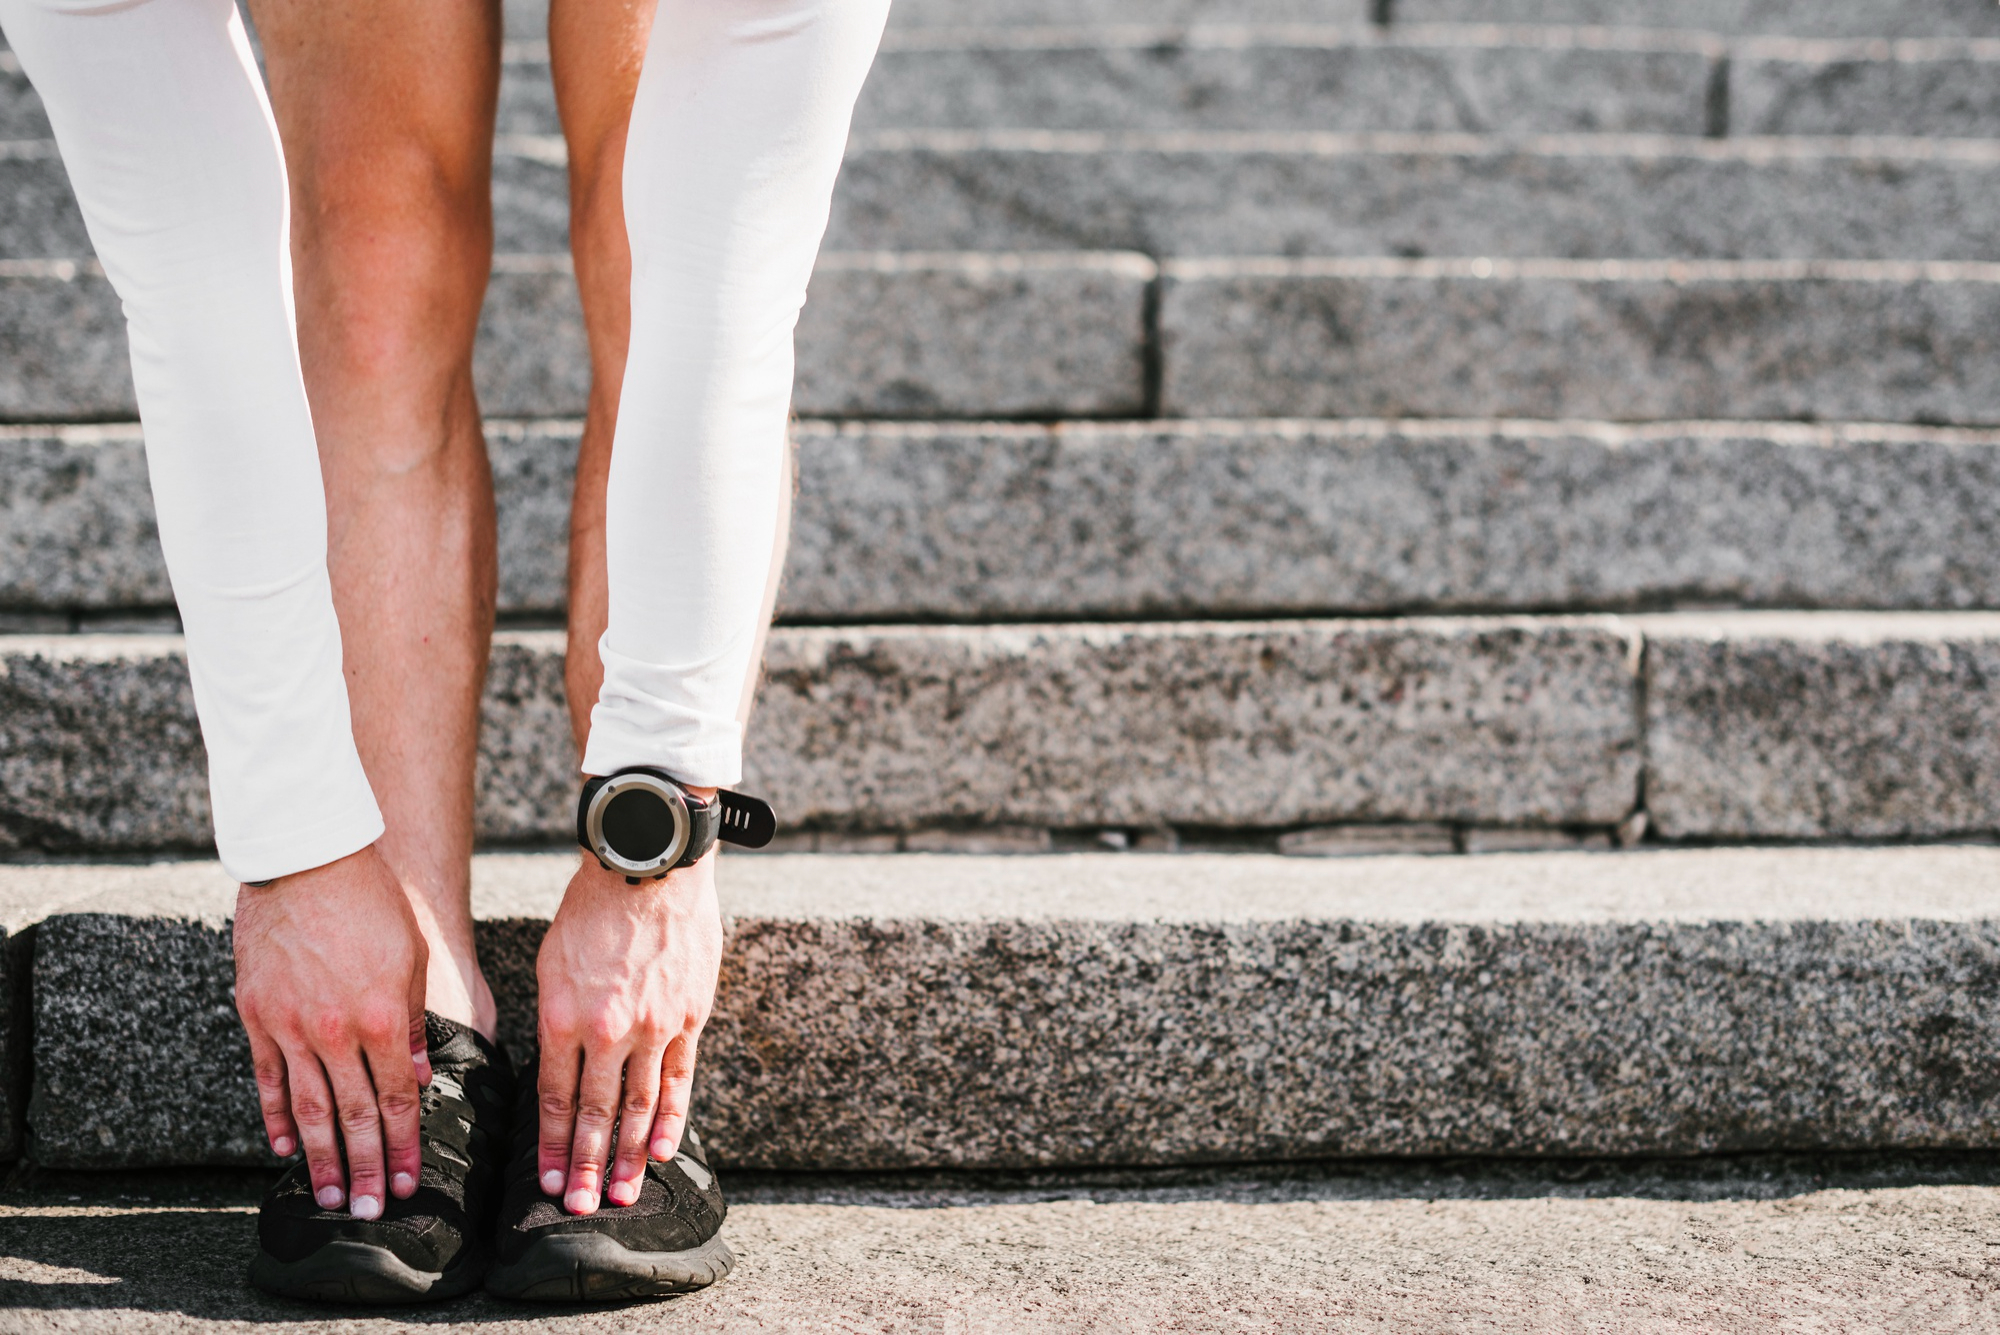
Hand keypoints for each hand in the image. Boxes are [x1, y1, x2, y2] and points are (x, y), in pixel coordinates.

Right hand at [233, 845, 430, 1220]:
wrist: (307, 858)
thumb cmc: (371, 901)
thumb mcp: (411, 958)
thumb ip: (414, 1024)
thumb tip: (420, 1077)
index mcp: (381, 1017)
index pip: (395, 1099)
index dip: (402, 1144)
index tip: (406, 1181)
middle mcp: (334, 1032)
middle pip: (353, 1116)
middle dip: (363, 1169)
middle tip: (369, 1210)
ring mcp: (290, 1026)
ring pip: (308, 1109)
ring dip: (320, 1158)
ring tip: (327, 1198)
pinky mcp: (256, 1014)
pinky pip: (265, 1079)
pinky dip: (275, 1117)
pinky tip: (284, 1148)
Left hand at [534, 842, 722, 1214]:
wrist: (649, 865)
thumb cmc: (592, 907)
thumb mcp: (553, 963)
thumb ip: (559, 1019)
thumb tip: (561, 1064)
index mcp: (564, 1016)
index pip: (556, 1098)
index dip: (553, 1144)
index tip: (550, 1181)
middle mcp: (608, 1030)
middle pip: (597, 1113)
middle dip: (588, 1166)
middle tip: (583, 1207)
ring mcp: (654, 1026)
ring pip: (640, 1105)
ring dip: (630, 1155)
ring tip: (623, 1194)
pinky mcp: (690, 1016)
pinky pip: (679, 1078)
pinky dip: (671, 1118)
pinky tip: (664, 1149)